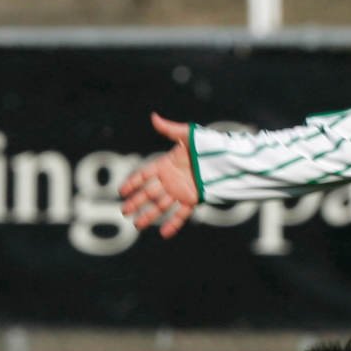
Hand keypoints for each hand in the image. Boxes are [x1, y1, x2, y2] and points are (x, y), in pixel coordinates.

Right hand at [119, 113, 199, 238]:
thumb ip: (170, 129)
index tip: (121, 192)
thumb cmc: (208, 145)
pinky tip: (164, 234)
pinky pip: (181, 214)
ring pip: (161, 206)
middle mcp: (171, 180)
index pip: (145, 175)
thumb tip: (154, 117)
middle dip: (136, 202)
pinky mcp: (193, 200)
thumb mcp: (188, 136)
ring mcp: (181, 191)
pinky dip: (173, 224)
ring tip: (137, 225)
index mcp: (166, 164)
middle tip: (124, 211)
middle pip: (149, 193)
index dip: (133, 183)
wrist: (228, 159)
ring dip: (149, 215)